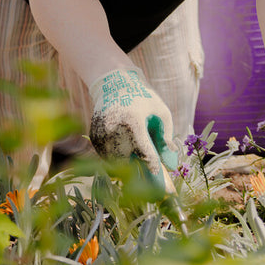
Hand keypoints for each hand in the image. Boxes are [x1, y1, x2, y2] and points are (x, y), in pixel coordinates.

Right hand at [88, 68, 178, 190]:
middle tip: (148, 178)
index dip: (154, 169)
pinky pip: (105, 155)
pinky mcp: (94, 135)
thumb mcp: (161, 113)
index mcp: (133, 122)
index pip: (144, 154)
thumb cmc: (142, 98)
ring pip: (113, 162)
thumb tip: (170, 164)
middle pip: (126, 163)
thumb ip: (165, 138)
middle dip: (137, 172)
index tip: (161, 181)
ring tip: (135, 161)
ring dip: (125, 165)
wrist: (114, 83)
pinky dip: (115, 158)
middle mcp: (113, 129)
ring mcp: (101, 132)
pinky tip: (123, 151)